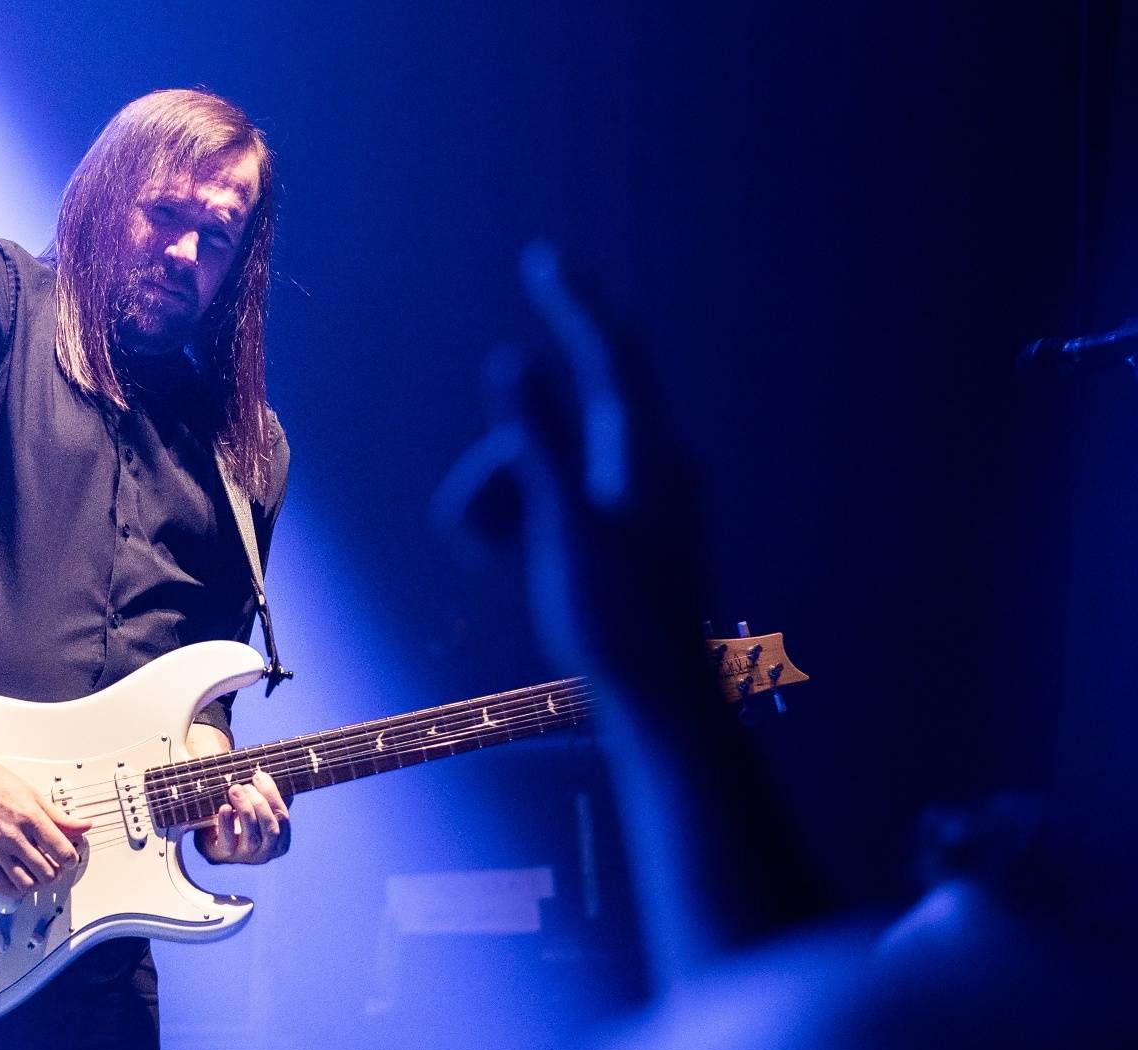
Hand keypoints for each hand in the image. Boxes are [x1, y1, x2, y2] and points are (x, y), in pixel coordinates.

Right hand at [0, 748, 91, 892]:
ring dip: (36, 883)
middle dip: (55, 873)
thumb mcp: (31, 793)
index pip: (62, 852)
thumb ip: (58, 816)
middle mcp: (14, 836)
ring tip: (36, 873)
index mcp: (31, 818)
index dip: (71, 859)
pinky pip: (0, 884)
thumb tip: (83, 826)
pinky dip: (13, 889)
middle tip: (54, 866)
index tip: (69, 858)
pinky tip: (16, 881)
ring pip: (25, 883)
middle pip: (47, 872)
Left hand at [196, 769, 291, 864]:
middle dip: (260, 803)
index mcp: (279, 842)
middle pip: (271, 829)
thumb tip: (275, 779)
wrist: (209, 835)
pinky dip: (227, 823)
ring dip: (244, 809)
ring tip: (235, 790)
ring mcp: (244, 857)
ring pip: (251, 836)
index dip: (272, 795)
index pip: (283, 817)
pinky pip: (227, 841)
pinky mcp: (222, 855)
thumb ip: (268, 798)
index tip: (259, 775)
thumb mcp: (257, 810)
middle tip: (246, 785)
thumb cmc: (239, 820)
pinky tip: (224, 807)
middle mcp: (265, 853)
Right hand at [512, 243, 708, 701]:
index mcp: (645, 453)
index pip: (610, 353)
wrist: (659, 704)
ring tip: (496, 560)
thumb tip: (511, 358)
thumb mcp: (562, 526)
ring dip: (504, 502)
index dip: (574, 302)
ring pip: (544, 468)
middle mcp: (650, 467)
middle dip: (503, 465)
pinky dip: (522, 522)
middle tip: (478, 532)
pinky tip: (511, 563)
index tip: (543, 258)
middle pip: (554, 426)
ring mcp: (637, 504)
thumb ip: (534, 439)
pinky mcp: (622, 538)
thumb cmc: (615, 620)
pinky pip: (555, 503)